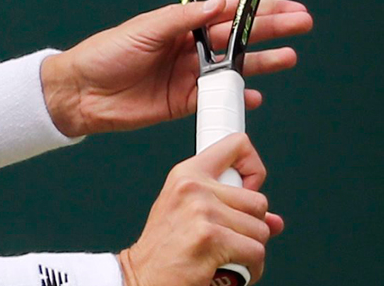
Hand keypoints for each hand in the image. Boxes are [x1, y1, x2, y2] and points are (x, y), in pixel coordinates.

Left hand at [41, 0, 310, 136]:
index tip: (286, 7)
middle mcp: (187, 49)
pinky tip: (256, 95)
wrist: (80, 92)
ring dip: (261, 64)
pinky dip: (237, 98)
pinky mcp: (183, 103)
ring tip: (289, 57)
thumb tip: (219, 2)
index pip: (225, 14)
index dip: (257, 10)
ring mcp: (187, 76)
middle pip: (238, 39)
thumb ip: (182, 18)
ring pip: (234, 69)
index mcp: (178, 25)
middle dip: (270, 31)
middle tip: (302, 26)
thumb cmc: (104, 53)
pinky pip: (217, 99)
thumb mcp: (144, 29)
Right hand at [119, 133, 281, 285]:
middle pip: (259, 201)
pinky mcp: (211, 237)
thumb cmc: (164, 250)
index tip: (249, 187)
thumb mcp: (188, 215)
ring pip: (261, 230)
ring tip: (225, 255)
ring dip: (250, 250)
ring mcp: (201, 211)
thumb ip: (230, 209)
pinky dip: (250, 268)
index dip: (254, 167)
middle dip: (251, 227)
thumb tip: (275, 221)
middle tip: (227, 239)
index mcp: (186, 174)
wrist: (143, 277)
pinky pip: (256, 252)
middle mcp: (192, 187)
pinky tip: (227, 269)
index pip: (236, 145)